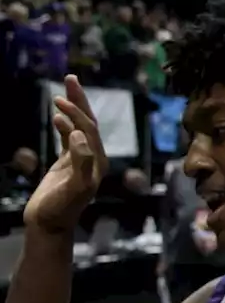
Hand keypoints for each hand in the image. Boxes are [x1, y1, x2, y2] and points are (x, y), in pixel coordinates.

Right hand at [23, 75, 108, 233]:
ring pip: (79, 128)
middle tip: (71, 78)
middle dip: (80, 101)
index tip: (60, 100)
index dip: (77, 113)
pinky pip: (68, 138)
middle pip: (89, 123)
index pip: (91, 129)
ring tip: (63, 91)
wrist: (49, 225)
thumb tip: (80, 136)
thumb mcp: (75, 186)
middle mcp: (93, 158)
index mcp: (97, 161)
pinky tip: (57, 116)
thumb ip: (80, 162)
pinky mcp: (68, 164)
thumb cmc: (61, 209)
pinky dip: (64, 125)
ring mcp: (81, 160)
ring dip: (73, 109)